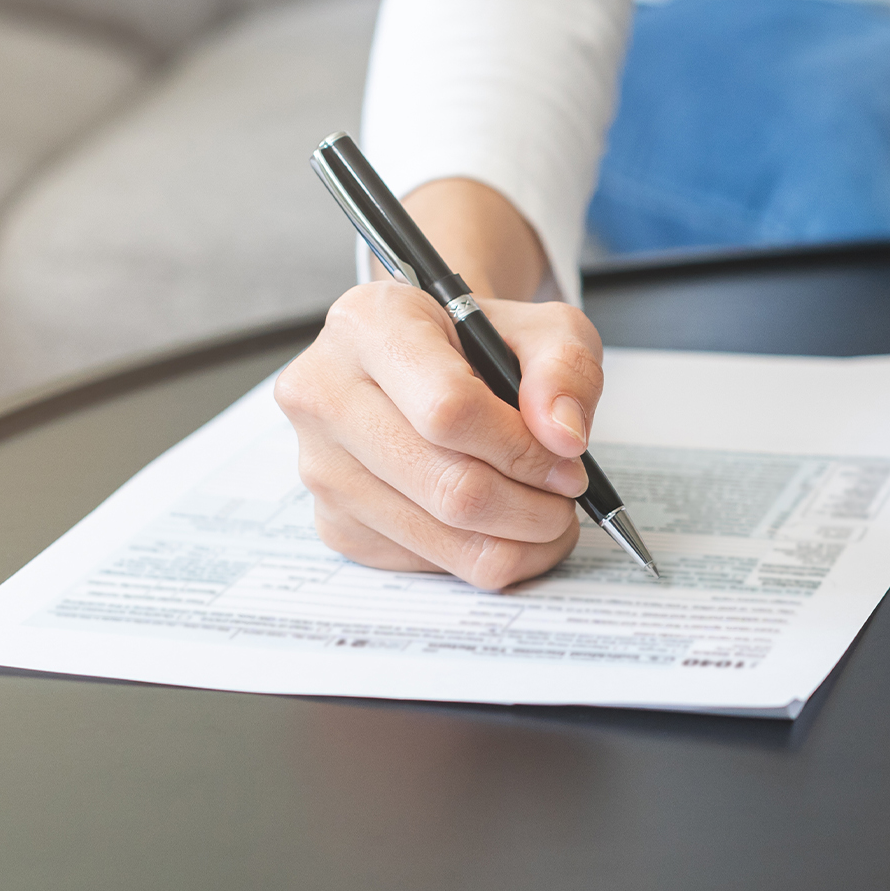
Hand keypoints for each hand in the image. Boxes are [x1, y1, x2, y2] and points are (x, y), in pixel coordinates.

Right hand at [276, 174, 602, 589]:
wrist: (430, 362)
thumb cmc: (483, 344)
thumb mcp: (544, 329)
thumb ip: (565, 370)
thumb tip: (564, 436)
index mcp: (369, 326)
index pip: (448, 410)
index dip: (523, 449)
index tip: (568, 460)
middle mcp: (324, 394)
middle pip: (448, 486)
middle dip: (531, 506)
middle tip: (568, 496)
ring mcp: (321, 466)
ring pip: (440, 537)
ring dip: (517, 540)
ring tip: (548, 513)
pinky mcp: (334, 523)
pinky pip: (424, 564)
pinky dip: (483, 556)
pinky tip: (503, 524)